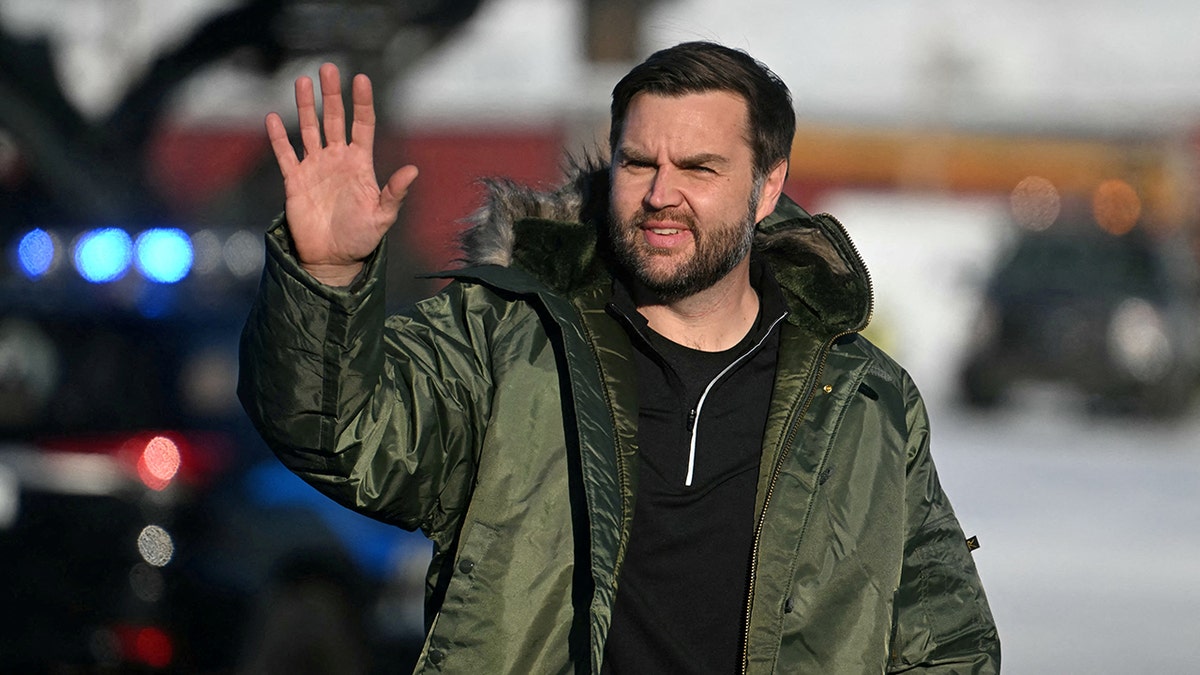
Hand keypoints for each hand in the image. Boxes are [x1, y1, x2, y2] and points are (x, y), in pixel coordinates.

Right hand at [266, 63, 418, 285]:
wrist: (333, 259)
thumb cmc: (362, 238)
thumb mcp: (382, 217)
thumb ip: (394, 193)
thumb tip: (413, 170)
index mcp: (360, 164)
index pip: (362, 125)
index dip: (362, 103)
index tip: (361, 79)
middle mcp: (337, 160)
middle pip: (334, 119)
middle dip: (331, 94)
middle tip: (328, 68)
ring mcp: (315, 168)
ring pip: (309, 129)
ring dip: (305, 106)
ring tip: (302, 81)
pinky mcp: (295, 181)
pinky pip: (285, 154)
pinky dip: (278, 138)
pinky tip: (273, 118)